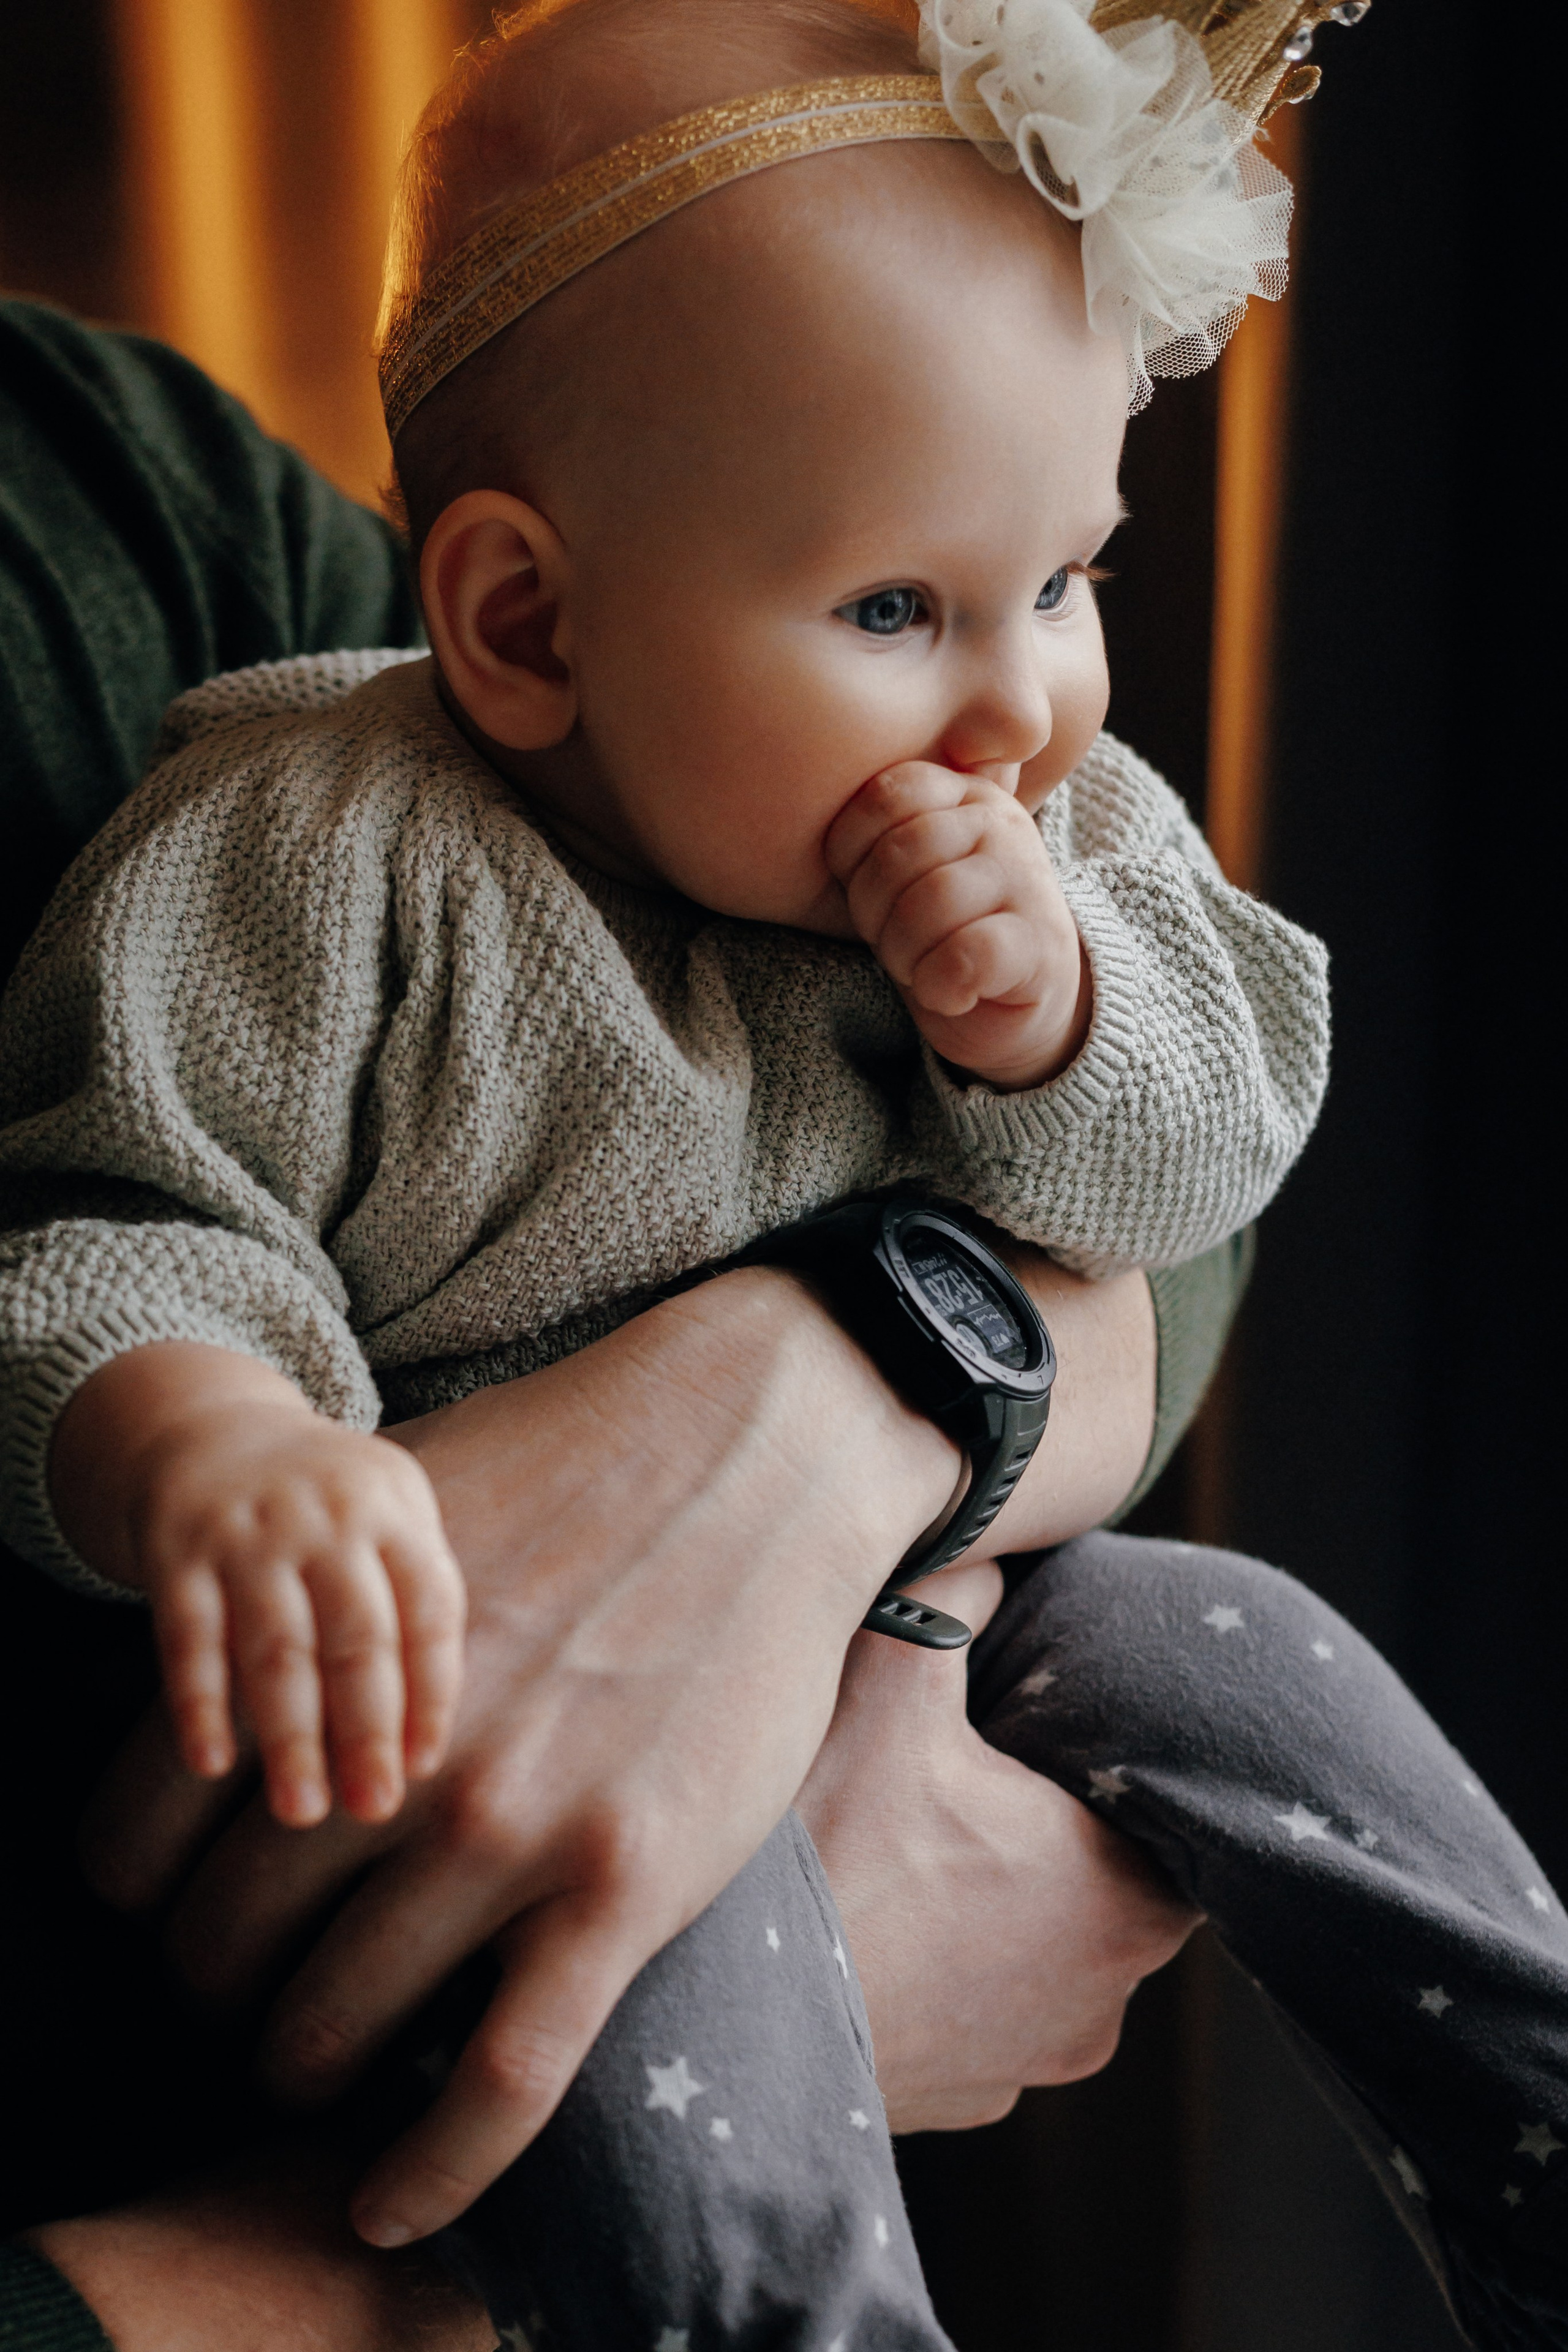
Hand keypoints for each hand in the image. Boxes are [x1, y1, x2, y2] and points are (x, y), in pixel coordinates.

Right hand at [52, 1346, 464, 1828]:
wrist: (215, 1430)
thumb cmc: (328, 1506)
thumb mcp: (389, 1518)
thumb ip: (413, 1607)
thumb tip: (424, 1744)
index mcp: (396, 1510)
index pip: (429, 1610)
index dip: (430, 1692)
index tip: (422, 1767)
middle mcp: (327, 1518)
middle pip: (357, 1637)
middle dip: (366, 1731)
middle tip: (373, 1810)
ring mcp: (250, 1533)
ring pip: (276, 1647)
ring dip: (289, 1736)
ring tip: (301, 1810)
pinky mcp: (178, 1551)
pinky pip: (189, 1637)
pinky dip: (199, 1701)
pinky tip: (211, 1764)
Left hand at [80, 1272, 959, 2248]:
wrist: (748, 1454)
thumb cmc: (567, 1473)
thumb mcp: (395, 1520)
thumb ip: (302, 1624)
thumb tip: (225, 1714)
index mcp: (314, 1663)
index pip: (138, 1830)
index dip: (131, 1890)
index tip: (161, 1907)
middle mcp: (390, 1757)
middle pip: (221, 1943)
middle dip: (212, 1986)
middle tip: (243, 1989)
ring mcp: (509, 1831)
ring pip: (336, 2024)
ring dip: (300, 2065)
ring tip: (313, 2060)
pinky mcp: (622, 1889)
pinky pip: (502, 2085)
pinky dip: (430, 2174)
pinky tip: (388, 2210)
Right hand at [797, 1560, 1198, 2128]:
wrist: (710, 2022)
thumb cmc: (822, 1853)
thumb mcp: (890, 1679)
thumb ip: (956, 1584)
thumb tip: (976, 1514)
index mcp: (1125, 1901)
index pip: (1173, 1810)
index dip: (1119, 1753)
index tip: (1062, 1714)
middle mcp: (1104, 2002)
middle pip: (1106, 1874)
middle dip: (1049, 1816)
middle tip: (979, 1755)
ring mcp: (1030, 2064)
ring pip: (1040, 1943)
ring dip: (992, 1889)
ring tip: (916, 1828)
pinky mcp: (961, 2097)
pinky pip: (976, 2002)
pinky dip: (939, 1955)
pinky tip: (879, 1902)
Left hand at [825, 762, 1091, 1089]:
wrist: (1014, 1003)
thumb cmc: (942, 932)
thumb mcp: (902, 874)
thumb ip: (878, 833)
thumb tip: (809, 799)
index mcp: (961, 793)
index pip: (885, 795)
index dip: (854, 856)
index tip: (869, 895)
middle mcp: (1001, 823)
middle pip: (902, 852)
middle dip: (876, 914)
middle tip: (893, 942)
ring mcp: (1028, 879)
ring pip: (934, 901)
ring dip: (906, 953)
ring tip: (921, 967)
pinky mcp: (1040, 944)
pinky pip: (968, 954)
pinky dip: (941, 985)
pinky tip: (950, 993)